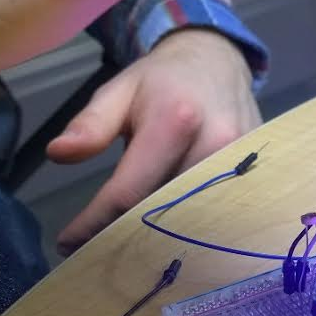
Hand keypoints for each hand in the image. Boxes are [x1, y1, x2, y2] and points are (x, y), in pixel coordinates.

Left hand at [46, 29, 261, 254]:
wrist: (219, 63)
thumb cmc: (161, 81)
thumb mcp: (118, 92)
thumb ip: (90, 125)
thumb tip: (59, 153)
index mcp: (176, 119)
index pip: (130, 191)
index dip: (95, 223)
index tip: (68, 243)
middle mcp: (216, 144)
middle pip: (166, 213)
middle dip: (128, 238)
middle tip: (98, 253)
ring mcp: (242, 163)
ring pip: (196, 220)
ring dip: (161, 238)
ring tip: (129, 252)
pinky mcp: (257, 176)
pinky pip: (220, 214)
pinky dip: (191, 230)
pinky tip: (168, 238)